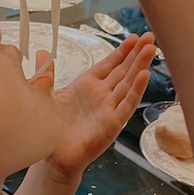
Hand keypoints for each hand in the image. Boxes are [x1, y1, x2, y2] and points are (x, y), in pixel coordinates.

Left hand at [43, 32, 156, 181]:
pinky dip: (136, 90)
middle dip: (137, 53)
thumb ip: (48, 74)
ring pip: (128, 84)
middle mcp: (102, 96)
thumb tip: (42, 53)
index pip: (109, 64)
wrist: (53, 158)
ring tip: (151, 50)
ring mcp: (109, 109)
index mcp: (88, 86)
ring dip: (140, 66)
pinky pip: (126, 105)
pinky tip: (144, 76)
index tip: (135, 37)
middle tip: (151, 37)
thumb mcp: (48, 95)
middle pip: (123, 71)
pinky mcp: (112, 124)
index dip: (122, 51)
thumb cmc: (53, 129)